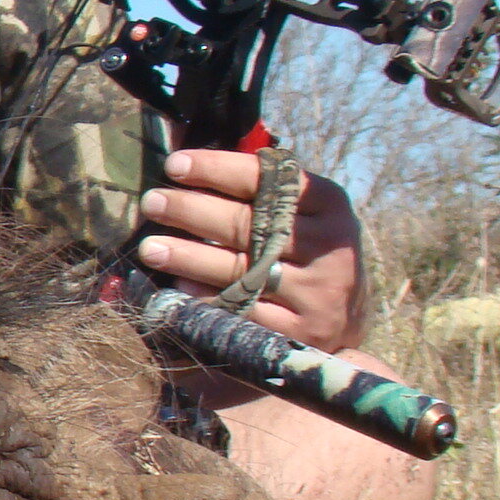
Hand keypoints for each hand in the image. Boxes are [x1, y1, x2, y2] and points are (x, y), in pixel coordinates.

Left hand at [136, 147, 367, 352]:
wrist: (348, 317)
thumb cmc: (307, 251)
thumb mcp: (302, 213)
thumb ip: (260, 190)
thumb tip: (189, 166)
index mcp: (329, 206)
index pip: (269, 179)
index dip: (217, 169)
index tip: (174, 165)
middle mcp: (328, 248)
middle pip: (249, 224)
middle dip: (192, 211)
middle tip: (153, 203)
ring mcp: (317, 293)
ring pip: (241, 270)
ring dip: (189, 257)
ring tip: (151, 248)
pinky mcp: (300, 334)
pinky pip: (243, 312)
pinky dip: (207, 298)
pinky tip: (179, 287)